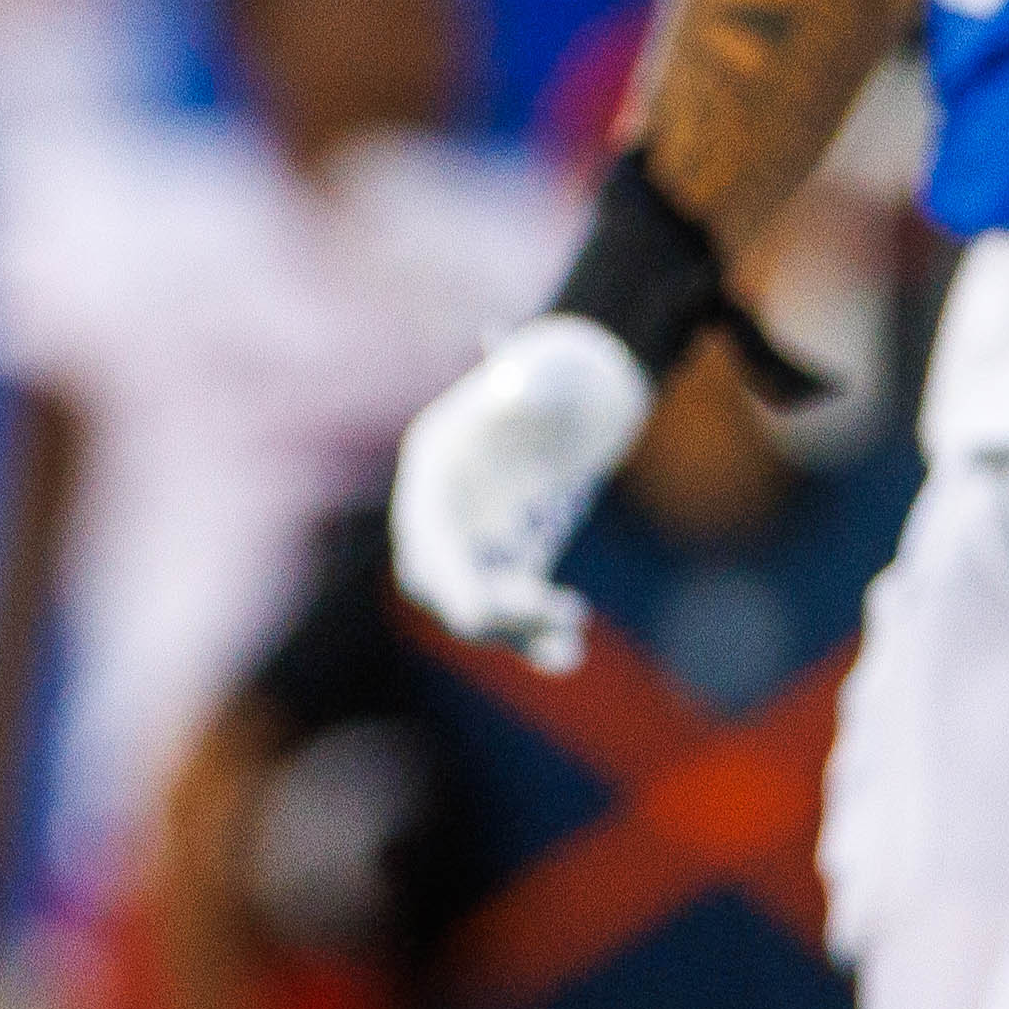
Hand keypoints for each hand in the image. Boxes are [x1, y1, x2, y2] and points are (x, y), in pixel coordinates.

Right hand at [389, 314, 654, 671]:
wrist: (585, 387)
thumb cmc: (559, 370)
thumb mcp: (548, 365)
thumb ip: (528, 372)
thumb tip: (503, 354)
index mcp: (434, 465)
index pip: (423, 531)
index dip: (446, 572)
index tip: (480, 606)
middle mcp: (443, 511)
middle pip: (438, 582)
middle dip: (485, 608)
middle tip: (548, 610)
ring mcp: (474, 541)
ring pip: (475, 610)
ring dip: (517, 631)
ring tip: (572, 631)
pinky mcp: (511, 563)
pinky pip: (513, 617)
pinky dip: (535, 641)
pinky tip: (567, 655)